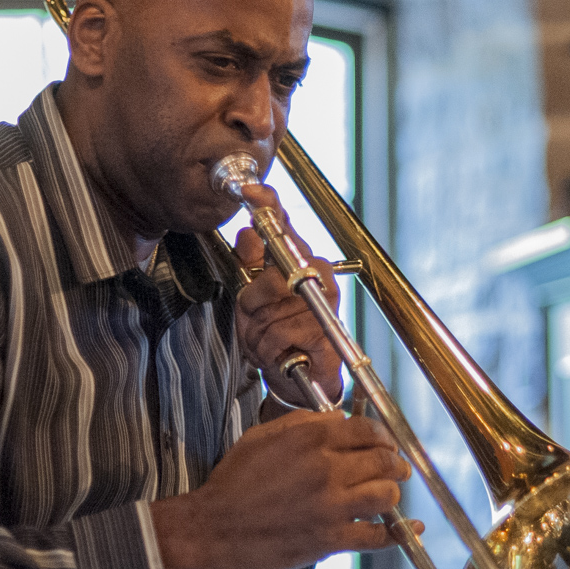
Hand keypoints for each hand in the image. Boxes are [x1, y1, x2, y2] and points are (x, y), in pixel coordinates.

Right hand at [151, 410, 417, 568]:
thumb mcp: (262, 436)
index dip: (383, 435)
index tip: (386, 442)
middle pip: (383, 460)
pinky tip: (412, 529)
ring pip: (386, 495)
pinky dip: (398, 534)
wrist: (212, 527)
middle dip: (395, 462)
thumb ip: (303, 423)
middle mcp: (326, 469)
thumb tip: (338, 418)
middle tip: (397, 467)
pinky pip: (376, 537)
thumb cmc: (234, 481)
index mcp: (311, 439)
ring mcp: (331, 506)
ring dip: (393, 493)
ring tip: (390, 494)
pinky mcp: (329, 540)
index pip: (367, 429)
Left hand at [233, 184, 342, 407]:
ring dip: (258, 331)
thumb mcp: (253, 298)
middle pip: (268, 276)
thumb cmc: (280, 334)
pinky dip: (267, 347)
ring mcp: (322, 301)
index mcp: (300, 259)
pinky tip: (279, 351)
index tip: (251, 192)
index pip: (285, 226)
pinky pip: (276, 333)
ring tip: (269, 338)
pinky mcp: (322, 329)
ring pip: (268, 310)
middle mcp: (317, 274)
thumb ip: (250, 264)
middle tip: (257, 316)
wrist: (305, 377)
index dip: (268, 205)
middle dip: (252, 302)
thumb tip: (247, 232)